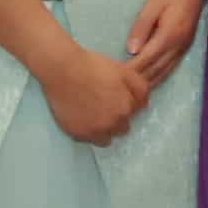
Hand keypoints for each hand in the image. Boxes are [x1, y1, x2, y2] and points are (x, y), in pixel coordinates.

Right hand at [38, 38, 153, 146]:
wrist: (63, 70)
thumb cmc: (94, 66)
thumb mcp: (124, 71)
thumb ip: (140, 89)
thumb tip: (144, 106)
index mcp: (126, 108)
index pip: (134, 114)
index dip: (125, 104)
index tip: (114, 97)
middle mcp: (113, 124)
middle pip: (122, 128)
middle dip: (116, 119)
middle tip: (103, 104)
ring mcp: (95, 131)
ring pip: (107, 138)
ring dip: (104, 129)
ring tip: (93, 114)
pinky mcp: (78, 134)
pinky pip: (90, 140)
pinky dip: (89, 132)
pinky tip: (83, 118)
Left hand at [119, 0, 207, 84]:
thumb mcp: (153, 3)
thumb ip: (142, 27)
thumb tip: (132, 50)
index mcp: (169, 34)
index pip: (146, 59)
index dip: (132, 71)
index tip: (116, 80)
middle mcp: (179, 44)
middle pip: (156, 69)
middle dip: (139, 81)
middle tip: (120, 91)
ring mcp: (184, 45)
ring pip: (165, 70)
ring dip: (150, 82)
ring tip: (133, 92)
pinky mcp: (186, 44)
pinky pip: (171, 65)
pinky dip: (159, 75)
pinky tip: (151, 80)